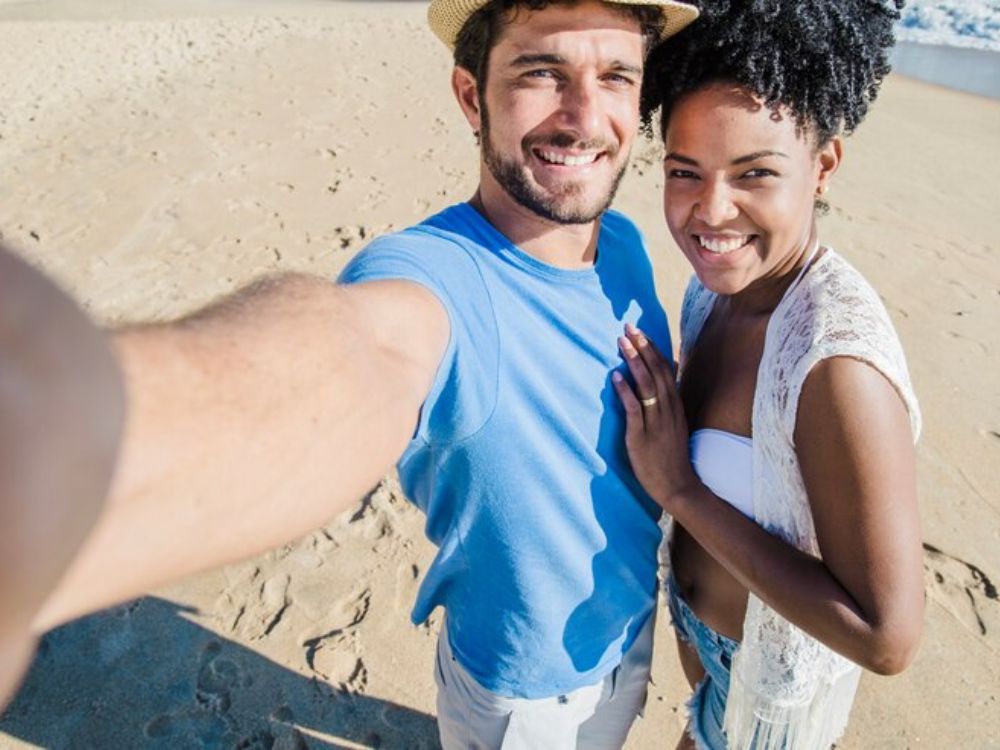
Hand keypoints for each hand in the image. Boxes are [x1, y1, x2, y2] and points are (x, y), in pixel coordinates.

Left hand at [611, 324, 699, 511]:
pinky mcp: (643, 437)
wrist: (678, 486)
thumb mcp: (673, 425)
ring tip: (621, 343)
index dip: (653, 349)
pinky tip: (616, 377)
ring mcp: (656, 423)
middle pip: (656, 372)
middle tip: (629, 327)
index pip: (665, 370)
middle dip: (643, 347)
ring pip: (647, 386)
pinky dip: (626, 392)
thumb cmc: (671, 456)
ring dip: (634, 362)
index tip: (641, 332)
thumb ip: (666, 404)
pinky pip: (635, 410)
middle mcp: (668, 410)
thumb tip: (658, 382)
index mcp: (675, 406)